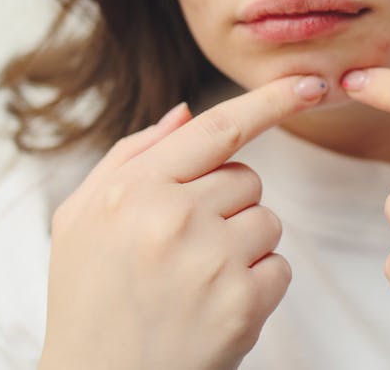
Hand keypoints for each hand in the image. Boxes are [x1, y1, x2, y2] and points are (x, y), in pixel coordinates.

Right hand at [38, 75, 326, 369]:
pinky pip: (280, 267)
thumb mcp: (80, 218)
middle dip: (227, 205)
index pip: (217, 129)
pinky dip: (257, 286)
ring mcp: (210, 260)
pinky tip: (214, 306)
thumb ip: (131, 156)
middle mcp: (172, 217)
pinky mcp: (242, 304)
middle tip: (185, 247)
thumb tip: (184, 112)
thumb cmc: (88, 299)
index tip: (309, 84)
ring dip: (244, 246)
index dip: (270, 101)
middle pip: (247, 179)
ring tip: (195, 281)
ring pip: (267, 222)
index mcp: (131, 189)